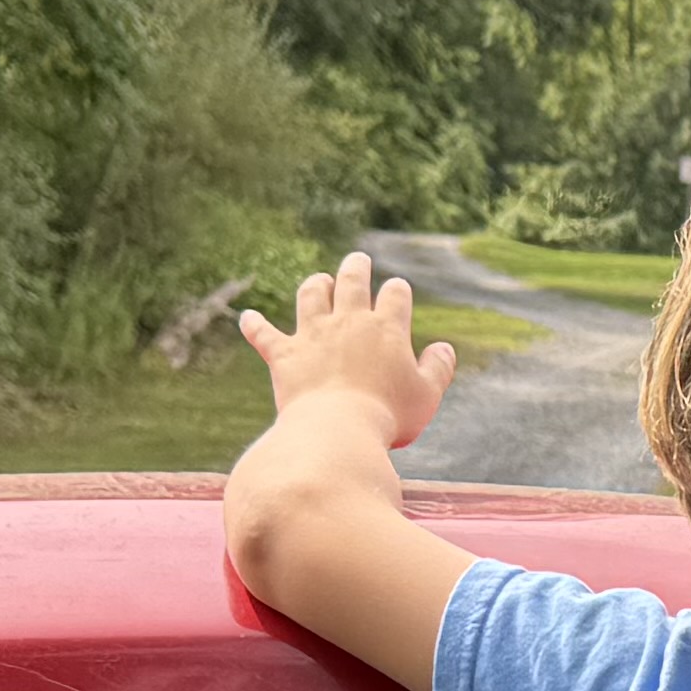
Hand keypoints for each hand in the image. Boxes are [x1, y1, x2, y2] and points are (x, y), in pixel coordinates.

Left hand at [240, 253, 454, 451]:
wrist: (338, 430)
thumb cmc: (389, 416)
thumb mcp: (426, 395)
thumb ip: (438, 368)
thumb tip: (444, 349)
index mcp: (387, 328)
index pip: (395, 295)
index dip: (397, 291)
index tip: (397, 291)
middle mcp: (348, 322)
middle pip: (352, 281)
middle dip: (356, 268)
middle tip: (358, 260)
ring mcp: (313, 335)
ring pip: (311, 295)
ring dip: (315, 285)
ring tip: (319, 281)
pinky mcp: (284, 355)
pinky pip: (263, 334)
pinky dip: (253, 325)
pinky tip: (246, 318)